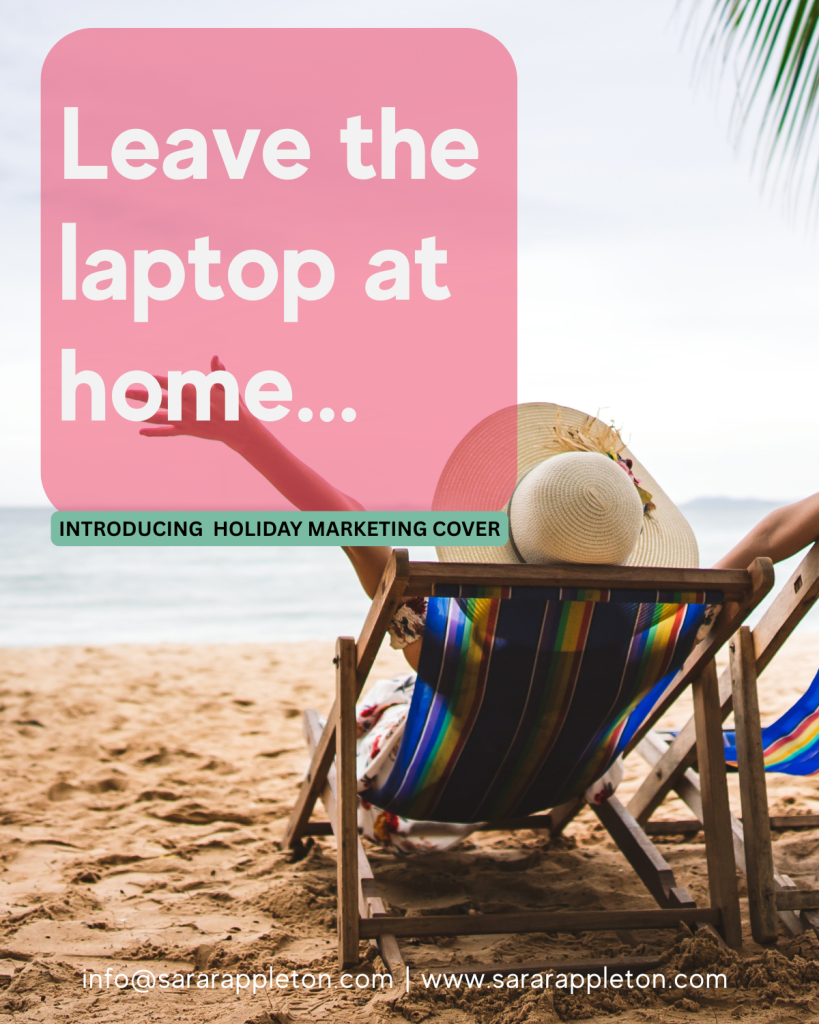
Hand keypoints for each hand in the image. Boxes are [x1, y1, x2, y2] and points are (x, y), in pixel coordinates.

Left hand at [126, 356, 257, 448]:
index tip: (143, 376)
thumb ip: (218, 371)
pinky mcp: (186, 430)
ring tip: (127, 410)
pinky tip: (141, 432)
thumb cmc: (233, 404)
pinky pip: (167, 432)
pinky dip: (154, 432)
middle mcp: (185, 406)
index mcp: (193, 392)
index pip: (170, 384)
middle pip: (158, 399)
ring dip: (142, 413)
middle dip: (140, 396)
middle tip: (124, 392)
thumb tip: (215, 357)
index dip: (156, 380)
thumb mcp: (226, 385)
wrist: (238, 429)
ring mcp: (184, 420)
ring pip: (158, 416)